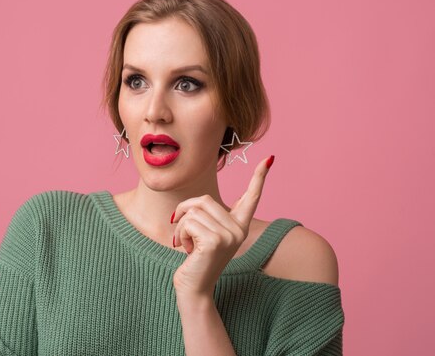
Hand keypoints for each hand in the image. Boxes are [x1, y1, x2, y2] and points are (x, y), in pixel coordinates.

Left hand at [172, 156, 273, 296]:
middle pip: (204, 199)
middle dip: (185, 211)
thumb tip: (196, 205)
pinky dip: (180, 234)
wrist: (193, 288)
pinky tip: (185, 249)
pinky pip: (188, 222)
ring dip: (181, 226)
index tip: (269, 159)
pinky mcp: (215, 241)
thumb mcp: (203, 233)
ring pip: (193, 211)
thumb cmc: (195, 260)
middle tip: (182, 230)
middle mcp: (238, 229)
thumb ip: (206, 217)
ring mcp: (229, 235)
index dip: (259, 177)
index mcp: (239, 226)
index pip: (251, 197)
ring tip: (186, 244)